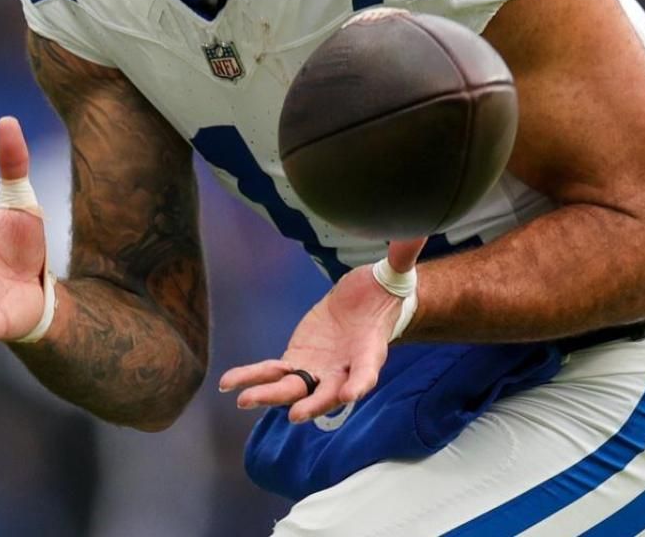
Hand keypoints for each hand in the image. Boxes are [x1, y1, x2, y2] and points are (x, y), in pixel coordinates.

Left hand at [218, 237, 426, 422]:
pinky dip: (253, 378)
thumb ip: (402, 257)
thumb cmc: (381, 293)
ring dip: (270, 396)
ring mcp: (318, 369)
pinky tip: (229, 384)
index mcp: (369, 352)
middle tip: (296, 415)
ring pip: (293, 388)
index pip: (367, 371)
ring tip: (245, 400)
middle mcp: (343, 370)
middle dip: (311, 404)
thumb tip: (415, 229)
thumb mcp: (393, 274)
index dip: (360, 382)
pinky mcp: (297, 361)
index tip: (351, 394)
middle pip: (327, 392)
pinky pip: (273, 373)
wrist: (365, 304)